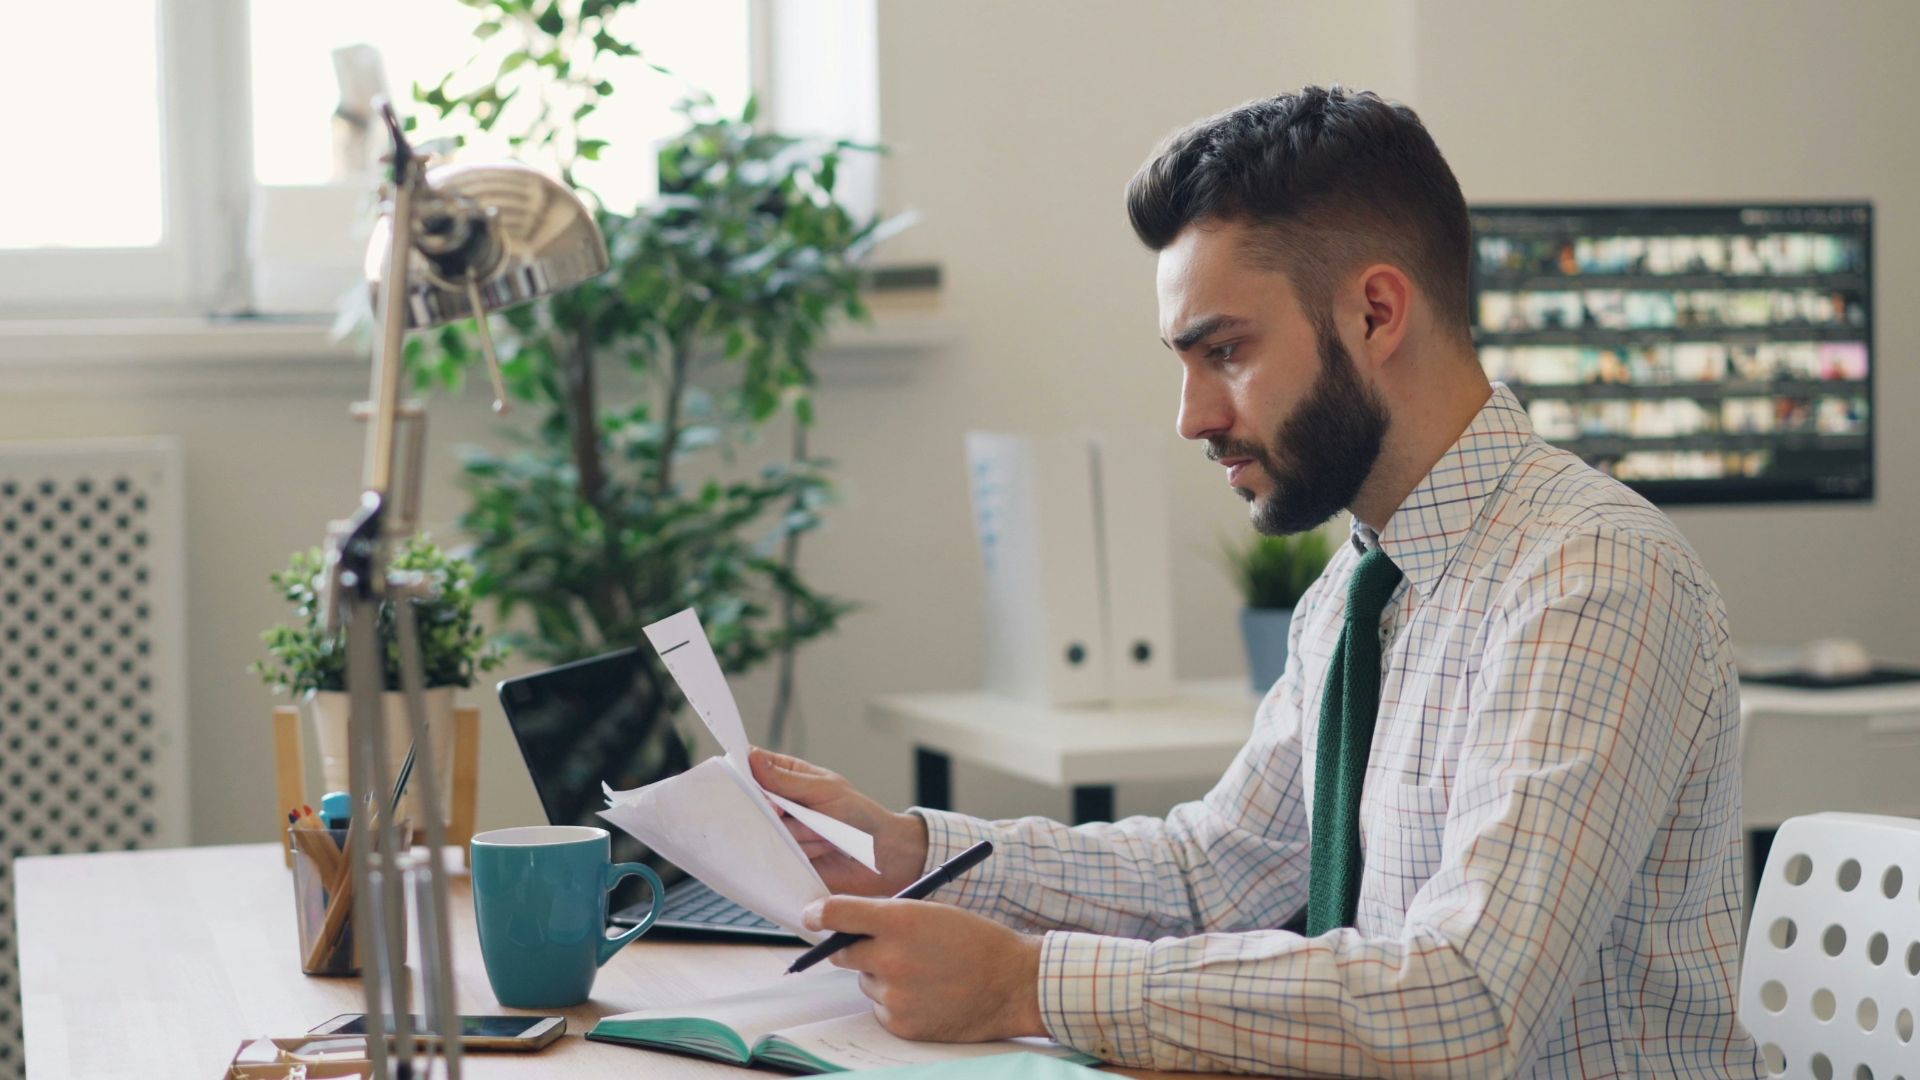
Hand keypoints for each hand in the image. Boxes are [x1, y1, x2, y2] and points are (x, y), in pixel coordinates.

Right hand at [750, 747, 928, 895]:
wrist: (880, 856)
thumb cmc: (858, 815)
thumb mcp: (824, 790)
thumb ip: (786, 779)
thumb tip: (752, 757)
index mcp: (788, 777)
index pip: (753, 766)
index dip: (742, 771)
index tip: (742, 778)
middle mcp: (780, 804)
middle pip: (751, 801)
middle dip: (774, 809)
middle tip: (790, 812)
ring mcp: (781, 831)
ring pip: (766, 829)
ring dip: (799, 833)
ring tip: (823, 833)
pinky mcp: (784, 858)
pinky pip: (776, 854)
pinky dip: (801, 851)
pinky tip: (821, 849)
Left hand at [803, 895, 1045, 1042]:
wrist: (1013, 984)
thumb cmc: (977, 941)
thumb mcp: (933, 912)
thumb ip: (889, 916)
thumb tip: (849, 923)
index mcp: (900, 920)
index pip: (837, 913)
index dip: (818, 914)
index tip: (811, 915)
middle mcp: (890, 958)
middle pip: (843, 952)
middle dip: (854, 947)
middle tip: (879, 946)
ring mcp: (894, 994)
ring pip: (866, 982)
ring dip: (882, 976)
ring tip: (924, 972)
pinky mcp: (900, 1023)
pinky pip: (881, 1008)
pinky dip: (897, 1001)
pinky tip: (927, 994)